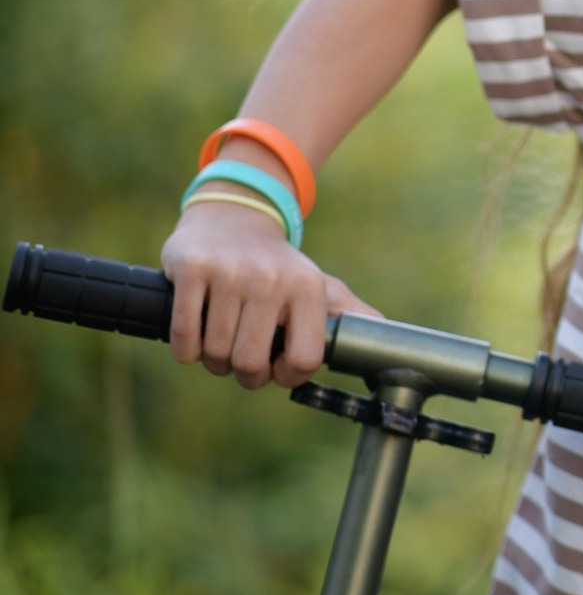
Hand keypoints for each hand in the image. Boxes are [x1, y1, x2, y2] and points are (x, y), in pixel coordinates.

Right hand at [162, 200, 380, 391]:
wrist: (235, 217)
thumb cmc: (278, 267)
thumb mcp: (320, 284)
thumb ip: (350, 313)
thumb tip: (385, 333)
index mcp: (308, 288)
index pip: (304, 360)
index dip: (286, 377)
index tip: (277, 369)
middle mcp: (272, 279)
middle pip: (251, 363)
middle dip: (245, 374)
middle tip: (242, 361)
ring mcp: (230, 272)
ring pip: (215, 353)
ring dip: (214, 362)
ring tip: (221, 345)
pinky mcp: (193, 268)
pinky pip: (184, 333)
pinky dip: (187, 349)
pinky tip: (196, 338)